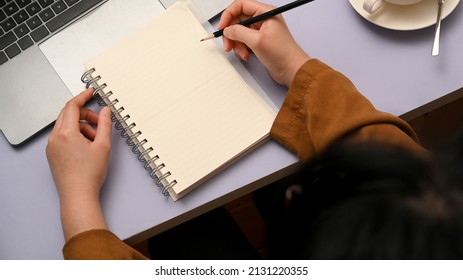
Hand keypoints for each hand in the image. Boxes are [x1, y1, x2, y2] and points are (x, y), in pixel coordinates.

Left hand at [46, 88, 112, 240]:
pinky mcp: (52, 154)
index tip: (91, 92)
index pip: (72, 106)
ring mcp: (52, 146)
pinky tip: (87, 146)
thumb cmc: (89, 175)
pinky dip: (75, 135)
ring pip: (66, 126)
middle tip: (100, 120)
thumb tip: (106, 111)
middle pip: (68, 115)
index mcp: (65, 133)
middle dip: (85, 114)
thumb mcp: (103, 146)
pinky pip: (63, 136)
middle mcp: (55, 138)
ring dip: (81, 126)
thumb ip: (105, 125)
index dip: (83, 97)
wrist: (78, 196)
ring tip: (96, 139)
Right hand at [218, 0, 309, 86]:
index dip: (228, 15)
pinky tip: (246, 55)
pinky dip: (241, 49)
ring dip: (236, 43)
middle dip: (231, 33)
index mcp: (265, 13)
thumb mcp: (257, 41)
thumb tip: (227, 29)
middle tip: (228, 44)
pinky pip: (244, 41)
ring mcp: (261, 31)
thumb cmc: (283, 54)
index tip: (222, 27)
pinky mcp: (260, 42)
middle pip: (238, 20)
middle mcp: (263, 20)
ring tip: (241, 53)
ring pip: (239, 32)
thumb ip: (239, 32)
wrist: (292, 70)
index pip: (241, 5)